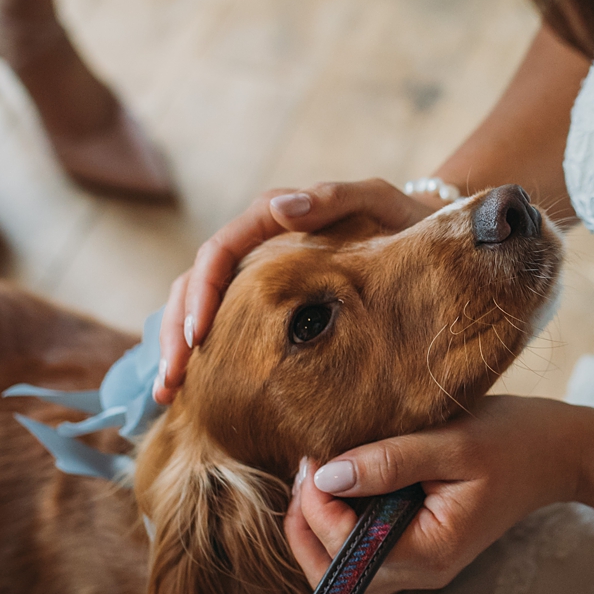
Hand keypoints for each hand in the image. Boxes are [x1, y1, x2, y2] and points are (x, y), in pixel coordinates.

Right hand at [156, 178, 437, 403]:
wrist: (423, 237)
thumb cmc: (403, 219)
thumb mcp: (375, 200)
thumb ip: (333, 198)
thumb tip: (282, 206)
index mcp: (270, 217)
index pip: (218, 252)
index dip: (201, 293)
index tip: (197, 337)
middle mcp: (254, 245)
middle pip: (195, 283)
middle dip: (176, 332)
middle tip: (171, 381)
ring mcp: (256, 276)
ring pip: (197, 306)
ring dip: (177, 347)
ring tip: (170, 394)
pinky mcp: (265, 303)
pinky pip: (222, 325)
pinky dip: (202, 355)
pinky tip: (192, 392)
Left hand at [283, 397, 593, 593]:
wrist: (559, 452)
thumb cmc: (513, 440)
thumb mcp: (453, 442)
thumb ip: (390, 461)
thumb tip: (326, 475)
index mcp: (433, 550)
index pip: (348, 551)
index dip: (318, 508)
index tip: (315, 457)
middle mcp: (424, 570)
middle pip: (337, 579)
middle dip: (306, 529)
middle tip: (305, 472)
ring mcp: (422, 564)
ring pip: (345, 574)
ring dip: (318, 532)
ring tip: (316, 477)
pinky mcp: (420, 547)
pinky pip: (364, 555)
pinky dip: (340, 528)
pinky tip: (339, 485)